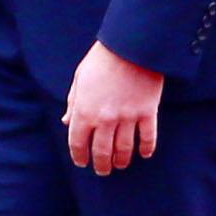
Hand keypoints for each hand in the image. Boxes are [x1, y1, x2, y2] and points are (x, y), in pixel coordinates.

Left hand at [65, 42, 162, 175]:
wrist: (131, 45)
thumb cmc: (102, 59)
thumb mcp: (80, 79)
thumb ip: (73, 103)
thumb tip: (67, 122)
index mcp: (84, 111)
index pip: (78, 143)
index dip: (80, 156)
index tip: (82, 162)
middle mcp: (105, 119)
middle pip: (102, 152)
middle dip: (101, 164)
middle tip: (103, 170)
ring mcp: (127, 117)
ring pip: (124, 149)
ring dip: (121, 161)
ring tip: (120, 165)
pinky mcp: (148, 112)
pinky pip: (148, 137)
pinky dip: (146, 149)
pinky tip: (144, 154)